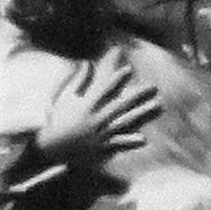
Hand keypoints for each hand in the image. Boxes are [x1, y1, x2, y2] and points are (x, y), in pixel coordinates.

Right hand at [36, 50, 160, 167]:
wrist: (52, 146)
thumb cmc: (59, 120)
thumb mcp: (67, 97)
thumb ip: (80, 80)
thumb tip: (88, 62)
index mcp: (88, 104)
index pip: (105, 89)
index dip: (117, 79)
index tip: (129, 69)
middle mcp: (97, 117)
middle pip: (121, 104)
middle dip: (139, 95)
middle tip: (154, 87)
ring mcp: (101, 132)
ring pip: (125, 121)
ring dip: (142, 114)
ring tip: (158, 106)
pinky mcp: (102, 147)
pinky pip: (119, 144)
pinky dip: (130, 141)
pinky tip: (144, 139)